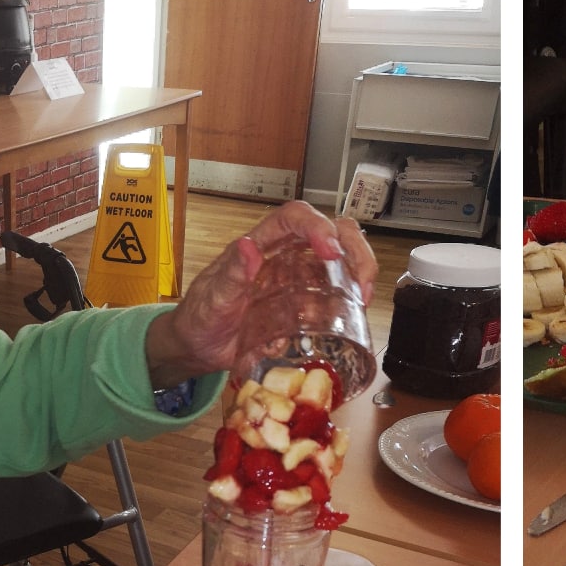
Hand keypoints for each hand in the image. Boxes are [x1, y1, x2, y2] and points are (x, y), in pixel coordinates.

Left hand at [146, 201, 379, 384]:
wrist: (200, 347)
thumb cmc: (202, 317)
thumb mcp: (212, 297)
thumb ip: (230, 274)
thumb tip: (248, 246)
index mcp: (262, 244)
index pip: (295, 218)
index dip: (317, 227)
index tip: (330, 251)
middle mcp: (286, 256)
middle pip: (331, 231)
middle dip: (354, 248)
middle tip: (362, 280)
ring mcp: (300, 280)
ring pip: (341, 259)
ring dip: (361, 271)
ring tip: (364, 299)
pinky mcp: (307, 306)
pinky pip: (336, 296)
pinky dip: (352, 302)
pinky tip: (354, 318)